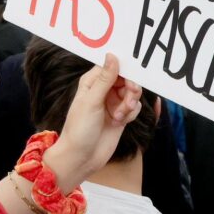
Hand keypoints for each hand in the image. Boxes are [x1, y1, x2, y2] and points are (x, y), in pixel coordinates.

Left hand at [46, 54, 142, 191]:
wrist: (82, 157)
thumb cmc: (79, 129)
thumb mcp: (92, 101)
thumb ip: (105, 79)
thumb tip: (112, 55)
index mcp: (91, 82)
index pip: (112, 66)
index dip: (124, 70)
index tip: (131, 79)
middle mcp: (102, 90)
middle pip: (126, 79)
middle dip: (130, 89)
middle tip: (129, 101)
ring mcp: (112, 103)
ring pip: (132, 93)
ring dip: (130, 103)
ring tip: (120, 116)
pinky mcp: (121, 116)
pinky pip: (134, 107)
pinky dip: (131, 113)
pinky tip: (120, 122)